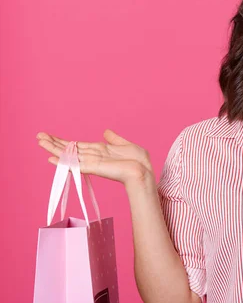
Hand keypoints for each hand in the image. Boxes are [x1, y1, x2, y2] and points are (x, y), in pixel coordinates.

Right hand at [36, 129, 154, 186]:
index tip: (50, 136)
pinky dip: (63, 162)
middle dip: (54, 143)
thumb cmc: (138, 161)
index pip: (77, 145)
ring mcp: (92, 162)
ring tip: (40, 142)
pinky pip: (75, 164)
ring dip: (53, 148)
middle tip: (38, 136)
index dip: (64, 141)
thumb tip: (105, 132)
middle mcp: (93, 156)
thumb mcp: (126, 145)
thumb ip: (114, 139)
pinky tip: (51, 158)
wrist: (143, 171)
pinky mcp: (93, 168)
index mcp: (99, 150)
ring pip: (69, 155)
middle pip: (69, 149)